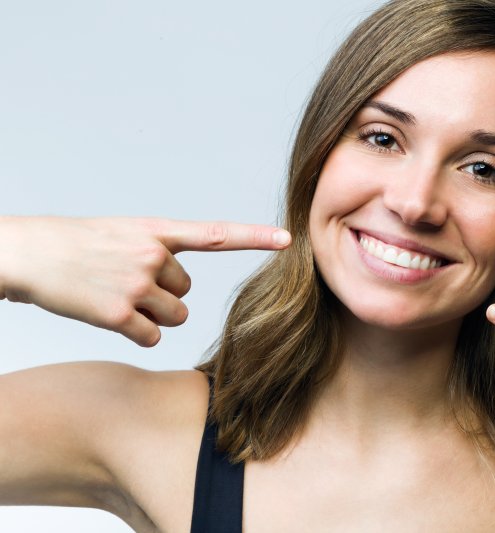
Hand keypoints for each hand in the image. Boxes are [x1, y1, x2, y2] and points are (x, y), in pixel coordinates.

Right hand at [1, 216, 290, 346]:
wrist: (29, 254)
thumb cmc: (77, 245)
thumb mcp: (123, 233)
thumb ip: (159, 250)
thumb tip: (181, 287)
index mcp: (156, 231)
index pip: (215, 234)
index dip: (255, 237)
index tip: (289, 239)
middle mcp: (152, 255)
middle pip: (187, 291)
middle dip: (163, 293)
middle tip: (125, 280)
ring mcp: (135, 284)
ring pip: (175, 316)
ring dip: (153, 315)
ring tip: (118, 296)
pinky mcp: (118, 314)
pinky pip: (152, 336)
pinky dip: (138, 333)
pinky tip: (111, 316)